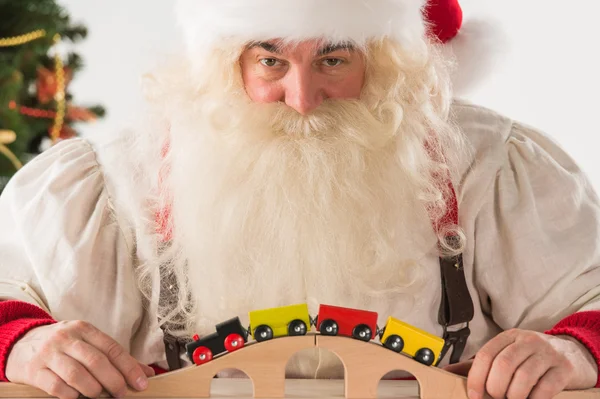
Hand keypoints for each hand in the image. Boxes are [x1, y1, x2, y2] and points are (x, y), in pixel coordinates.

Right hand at [5, 320, 154, 398]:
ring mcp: (49, 353)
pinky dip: (72, 395)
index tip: (141, 383)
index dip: (129, 367)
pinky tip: (79, 397)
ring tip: (101, 396)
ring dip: (94, 390)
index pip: (112, 348)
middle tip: (122, 394)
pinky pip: (57, 387)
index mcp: (84, 329)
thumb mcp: (86, 343)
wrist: (20, 344)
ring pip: (77, 374)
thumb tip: (145, 372)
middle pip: (96, 361)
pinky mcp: (35, 370)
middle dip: (114, 381)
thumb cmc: (62, 345)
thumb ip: (115, 357)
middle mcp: (66, 338)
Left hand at [442, 329, 597, 398]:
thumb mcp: (505, 353)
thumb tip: (446, 372)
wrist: (572, 353)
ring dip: (513, 396)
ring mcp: (547, 353)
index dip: (476, 378)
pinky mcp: (564, 368)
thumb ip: (477, 364)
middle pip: (503, 365)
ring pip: (523, 377)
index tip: (475, 395)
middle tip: (497, 398)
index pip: (485, 355)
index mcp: (508, 337)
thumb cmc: (531, 357)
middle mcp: (527, 341)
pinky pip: (545, 388)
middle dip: (495, 388)